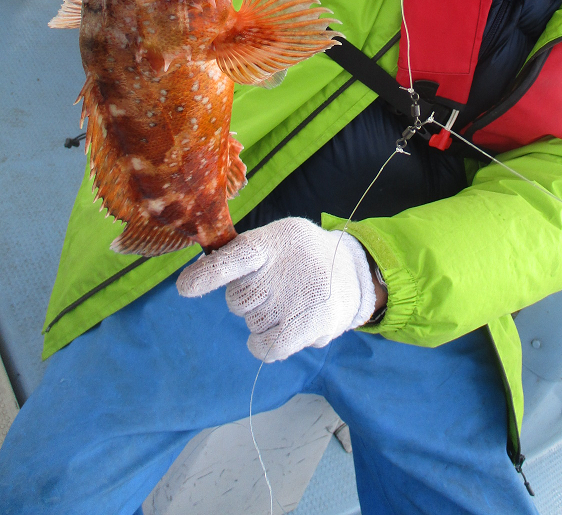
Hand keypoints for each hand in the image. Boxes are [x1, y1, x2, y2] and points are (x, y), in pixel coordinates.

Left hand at [176, 218, 377, 360]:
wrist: (352, 270)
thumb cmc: (300, 255)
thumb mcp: (276, 238)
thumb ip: (241, 253)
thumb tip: (197, 276)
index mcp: (272, 242)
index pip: (236, 257)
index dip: (208, 274)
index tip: (184, 288)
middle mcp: (285, 270)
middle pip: (238, 298)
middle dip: (249, 297)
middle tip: (275, 286)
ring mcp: (298, 299)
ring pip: (251, 323)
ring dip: (263, 319)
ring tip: (290, 301)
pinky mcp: (311, 326)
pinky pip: (267, 348)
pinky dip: (265, 345)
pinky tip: (280, 330)